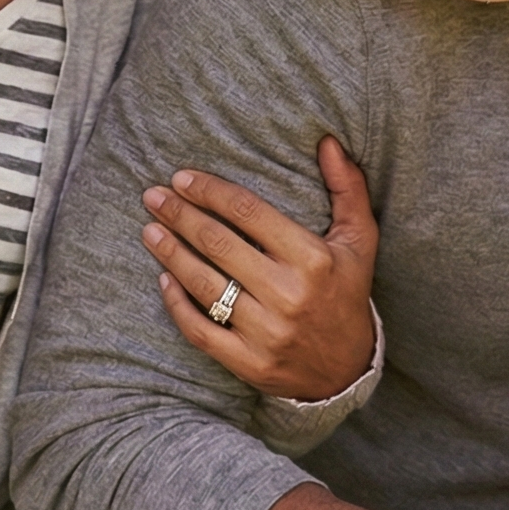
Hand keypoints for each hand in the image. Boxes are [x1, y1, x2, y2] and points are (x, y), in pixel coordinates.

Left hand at [144, 137, 377, 401]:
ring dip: (171, 254)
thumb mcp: (359, 239)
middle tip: (152, 196)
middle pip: (218, 244)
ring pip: (204, 285)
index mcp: (312, 258)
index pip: (248, 212)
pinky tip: (163, 279)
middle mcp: (288, 294)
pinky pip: (200, 330)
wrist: (347, 369)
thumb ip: (347, 187)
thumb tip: (327, 140)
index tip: (182, 178)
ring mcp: (266, 332)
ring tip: (149, 230)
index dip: (210, 191)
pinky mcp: (249, 362)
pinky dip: (177, 304)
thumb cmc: (347, 292)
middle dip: (180, 215)